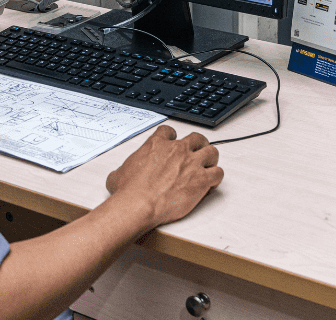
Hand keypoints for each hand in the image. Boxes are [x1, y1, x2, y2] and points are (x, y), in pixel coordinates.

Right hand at [105, 125, 222, 227]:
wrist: (139, 204)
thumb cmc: (129, 191)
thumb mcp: (118, 175)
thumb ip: (122, 170)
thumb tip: (117, 176)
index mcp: (157, 144)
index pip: (170, 131)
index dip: (173, 138)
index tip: (173, 144)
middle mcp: (177, 150)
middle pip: (196, 138)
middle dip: (198, 145)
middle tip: (197, 154)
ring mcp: (191, 163)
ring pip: (212, 152)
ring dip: (211, 159)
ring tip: (208, 167)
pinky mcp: (201, 180)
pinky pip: (218, 173)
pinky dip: (216, 178)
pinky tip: (211, 184)